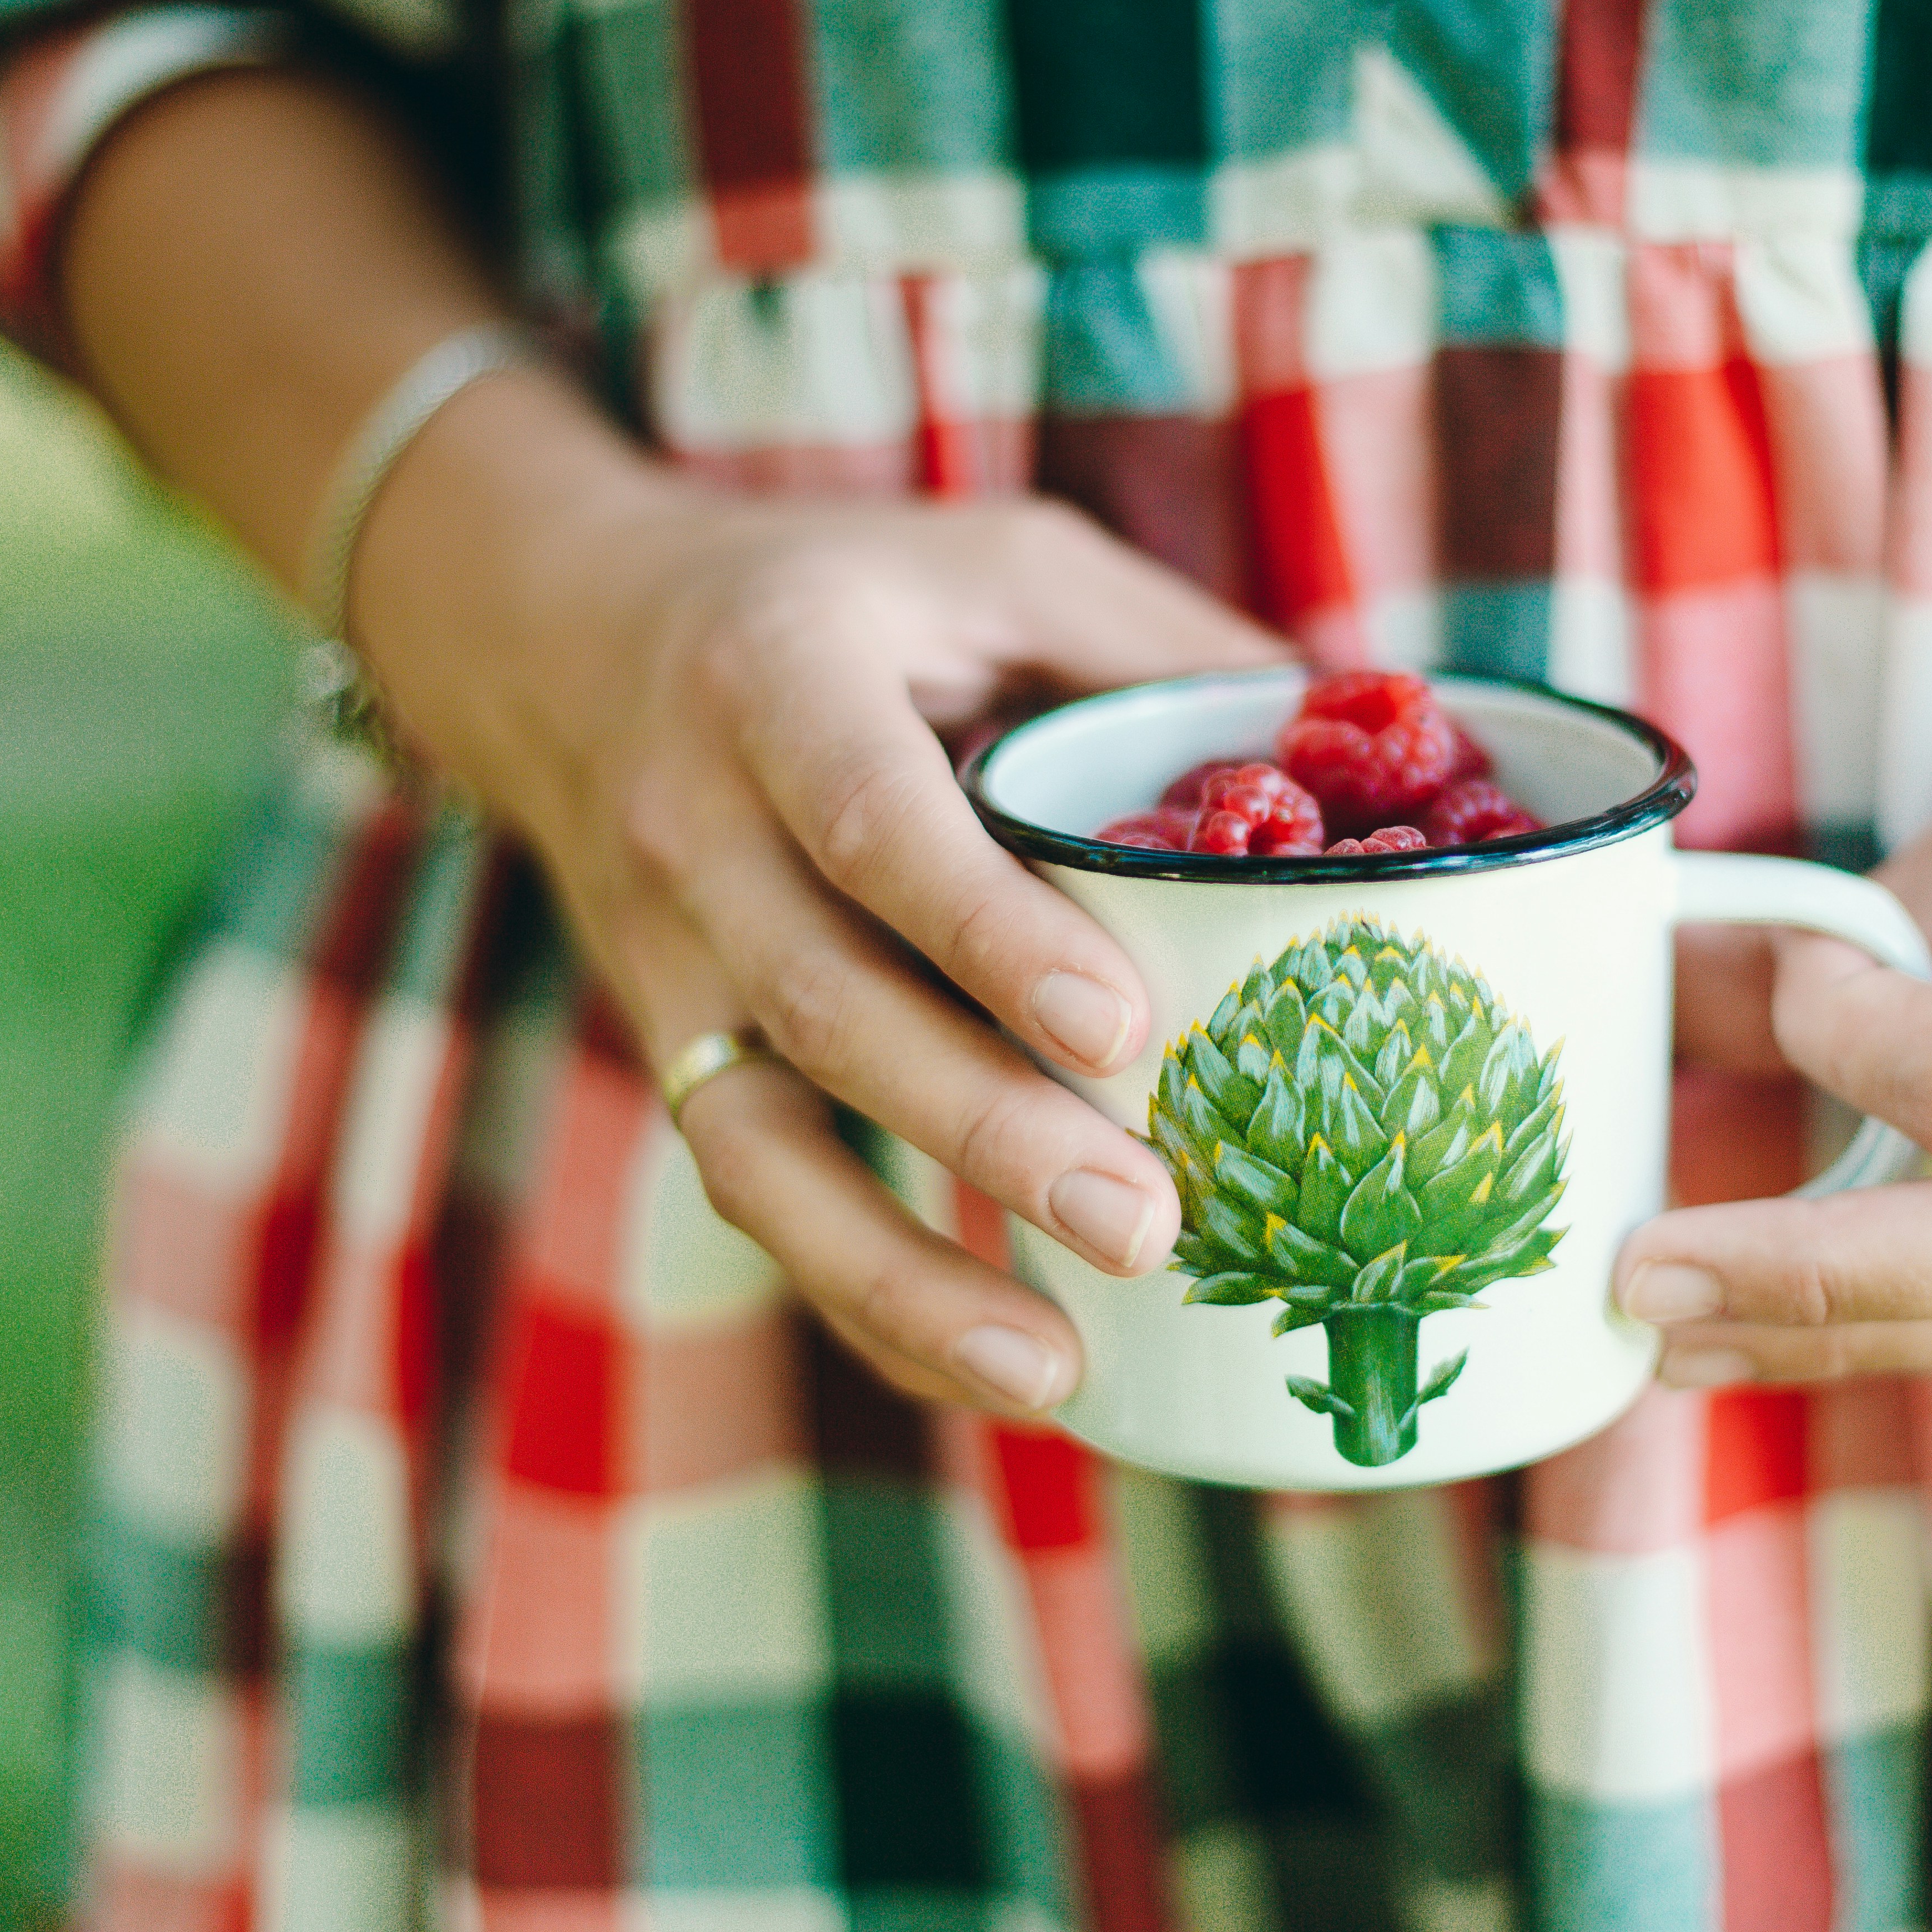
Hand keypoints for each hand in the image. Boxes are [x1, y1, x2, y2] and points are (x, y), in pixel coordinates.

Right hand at [358, 403, 1291, 1416]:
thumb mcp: (989, 560)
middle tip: (1146, 1225)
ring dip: (902, 1272)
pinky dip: (868, 1299)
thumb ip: (1153, 640)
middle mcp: (697, 828)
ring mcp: (666, 958)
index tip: (1120, 1028)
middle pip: (826, 1006)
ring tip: (1056, 1368)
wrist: (563, 637)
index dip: (987, 931)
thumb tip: (1368, 726)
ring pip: (761, 1145)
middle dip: (985, 1132)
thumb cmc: (839, 596)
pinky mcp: (673, 1049)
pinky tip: (995, 1371)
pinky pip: (756, 1195)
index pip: (875, 821)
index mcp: (780, 681)